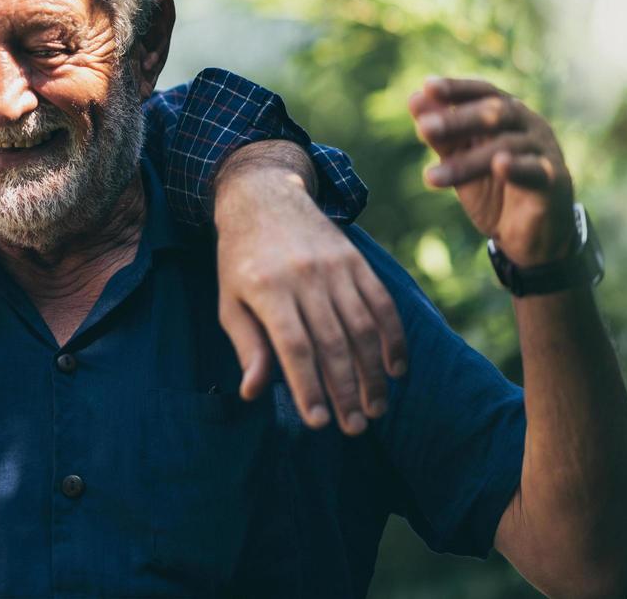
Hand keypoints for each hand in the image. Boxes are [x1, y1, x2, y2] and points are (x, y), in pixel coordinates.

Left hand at [215, 143, 407, 435]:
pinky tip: (396, 369)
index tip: (319, 422)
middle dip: (346, 390)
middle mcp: (305, 276)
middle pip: (333, 342)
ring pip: (363, 327)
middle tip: (354, 428)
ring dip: (373, 372)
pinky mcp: (357, 261)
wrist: (266, 197)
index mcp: (267, 288)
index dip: (308, 386)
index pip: (294, 346)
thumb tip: (253, 393)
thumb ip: (248, 346)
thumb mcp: (230, 302)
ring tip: (376, 409)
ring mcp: (336, 267)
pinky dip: (393, 338)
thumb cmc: (242, 260)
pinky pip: (382, 303)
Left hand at [410, 78, 575, 265]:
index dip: (457, 88)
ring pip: (506, 146)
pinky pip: (535, 170)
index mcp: (509, 114)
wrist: (532, 239)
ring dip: (467, 161)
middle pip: (495, 113)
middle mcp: (530, 125)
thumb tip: (414, 100)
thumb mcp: (463, 162)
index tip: (427, 87)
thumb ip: (443, 136)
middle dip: (457, 120)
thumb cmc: (497, 192)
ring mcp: (544, 150)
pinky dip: (516, 167)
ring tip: (432, 176)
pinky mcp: (554, 180)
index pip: (484, 92)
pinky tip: (499, 166)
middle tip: (424, 128)